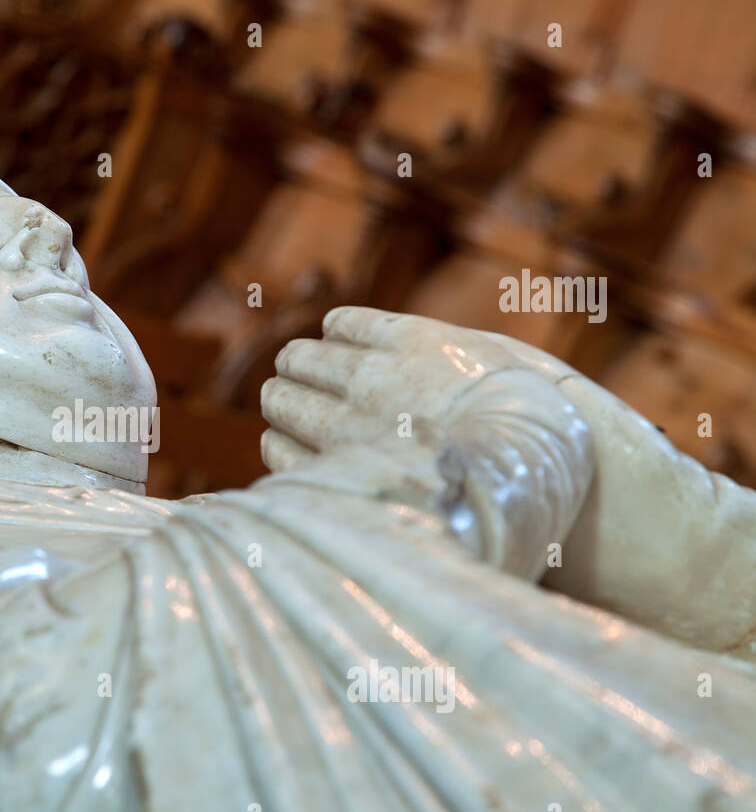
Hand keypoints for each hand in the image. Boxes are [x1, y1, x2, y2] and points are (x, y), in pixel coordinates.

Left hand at [260, 306, 529, 471]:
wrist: (531, 486)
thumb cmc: (535, 428)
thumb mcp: (501, 362)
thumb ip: (450, 353)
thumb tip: (414, 357)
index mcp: (412, 340)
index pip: (344, 325)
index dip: (335, 338)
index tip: (334, 348)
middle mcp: (372, 377)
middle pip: (303, 361)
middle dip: (296, 367)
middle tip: (289, 374)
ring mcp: (350, 426)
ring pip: (285, 402)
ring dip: (280, 401)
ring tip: (279, 402)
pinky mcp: (337, 475)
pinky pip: (285, 454)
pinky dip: (277, 445)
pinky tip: (278, 443)